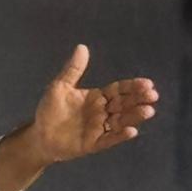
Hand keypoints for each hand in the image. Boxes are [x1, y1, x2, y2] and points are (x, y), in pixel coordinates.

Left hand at [29, 44, 157, 163]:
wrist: (39, 135)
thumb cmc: (50, 110)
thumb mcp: (59, 86)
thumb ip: (73, 69)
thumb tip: (82, 47)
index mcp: (97, 97)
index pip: (118, 90)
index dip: (132, 86)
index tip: (147, 83)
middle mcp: (102, 112)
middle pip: (124, 104)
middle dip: (138, 100)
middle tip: (153, 95)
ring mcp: (99, 128)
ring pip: (121, 121)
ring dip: (134, 116)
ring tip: (148, 111)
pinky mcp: (93, 143)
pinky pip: (109, 139)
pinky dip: (120, 136)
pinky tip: (131, 131)